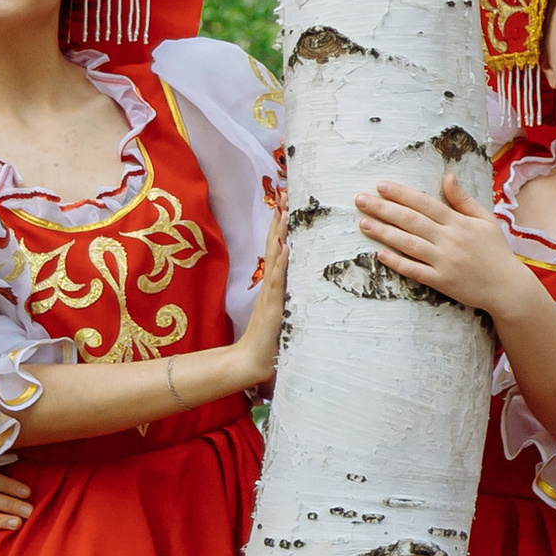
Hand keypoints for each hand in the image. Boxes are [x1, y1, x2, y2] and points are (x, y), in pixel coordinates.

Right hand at [232, 212, 288, 389]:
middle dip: (279, 220)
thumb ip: (291, 296)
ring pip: (275, 257)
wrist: (252, 361)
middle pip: (275, 245)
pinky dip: (281, 263)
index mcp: (276, 284)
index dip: (282, 227)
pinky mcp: (273, 306)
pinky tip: (285, 248)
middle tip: (284, 194)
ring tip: (284, 211)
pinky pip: (278, 281)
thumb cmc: (273, 340)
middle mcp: (272, 284)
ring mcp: (271, 293)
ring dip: (280, 234)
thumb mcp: (287, 312)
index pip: (279, 248)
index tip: (288, 204)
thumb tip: (303, 281)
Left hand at [356, 172, 534, 319]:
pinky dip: (397, 262)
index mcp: (460, 223)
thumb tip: (447, 176)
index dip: (402, 194)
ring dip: (384, 232)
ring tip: (364, 223)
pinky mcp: (442, 281)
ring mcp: (445, 262)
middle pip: (411, 221)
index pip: (425, 203)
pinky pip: (415, 270)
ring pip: (409, 244)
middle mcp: (450, 240)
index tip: (381, 185)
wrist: (508, 287)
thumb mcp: (485, 220)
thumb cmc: (496, 252)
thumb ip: (463, 200)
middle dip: (384, 209)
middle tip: (361, 200)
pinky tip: (380, 253)